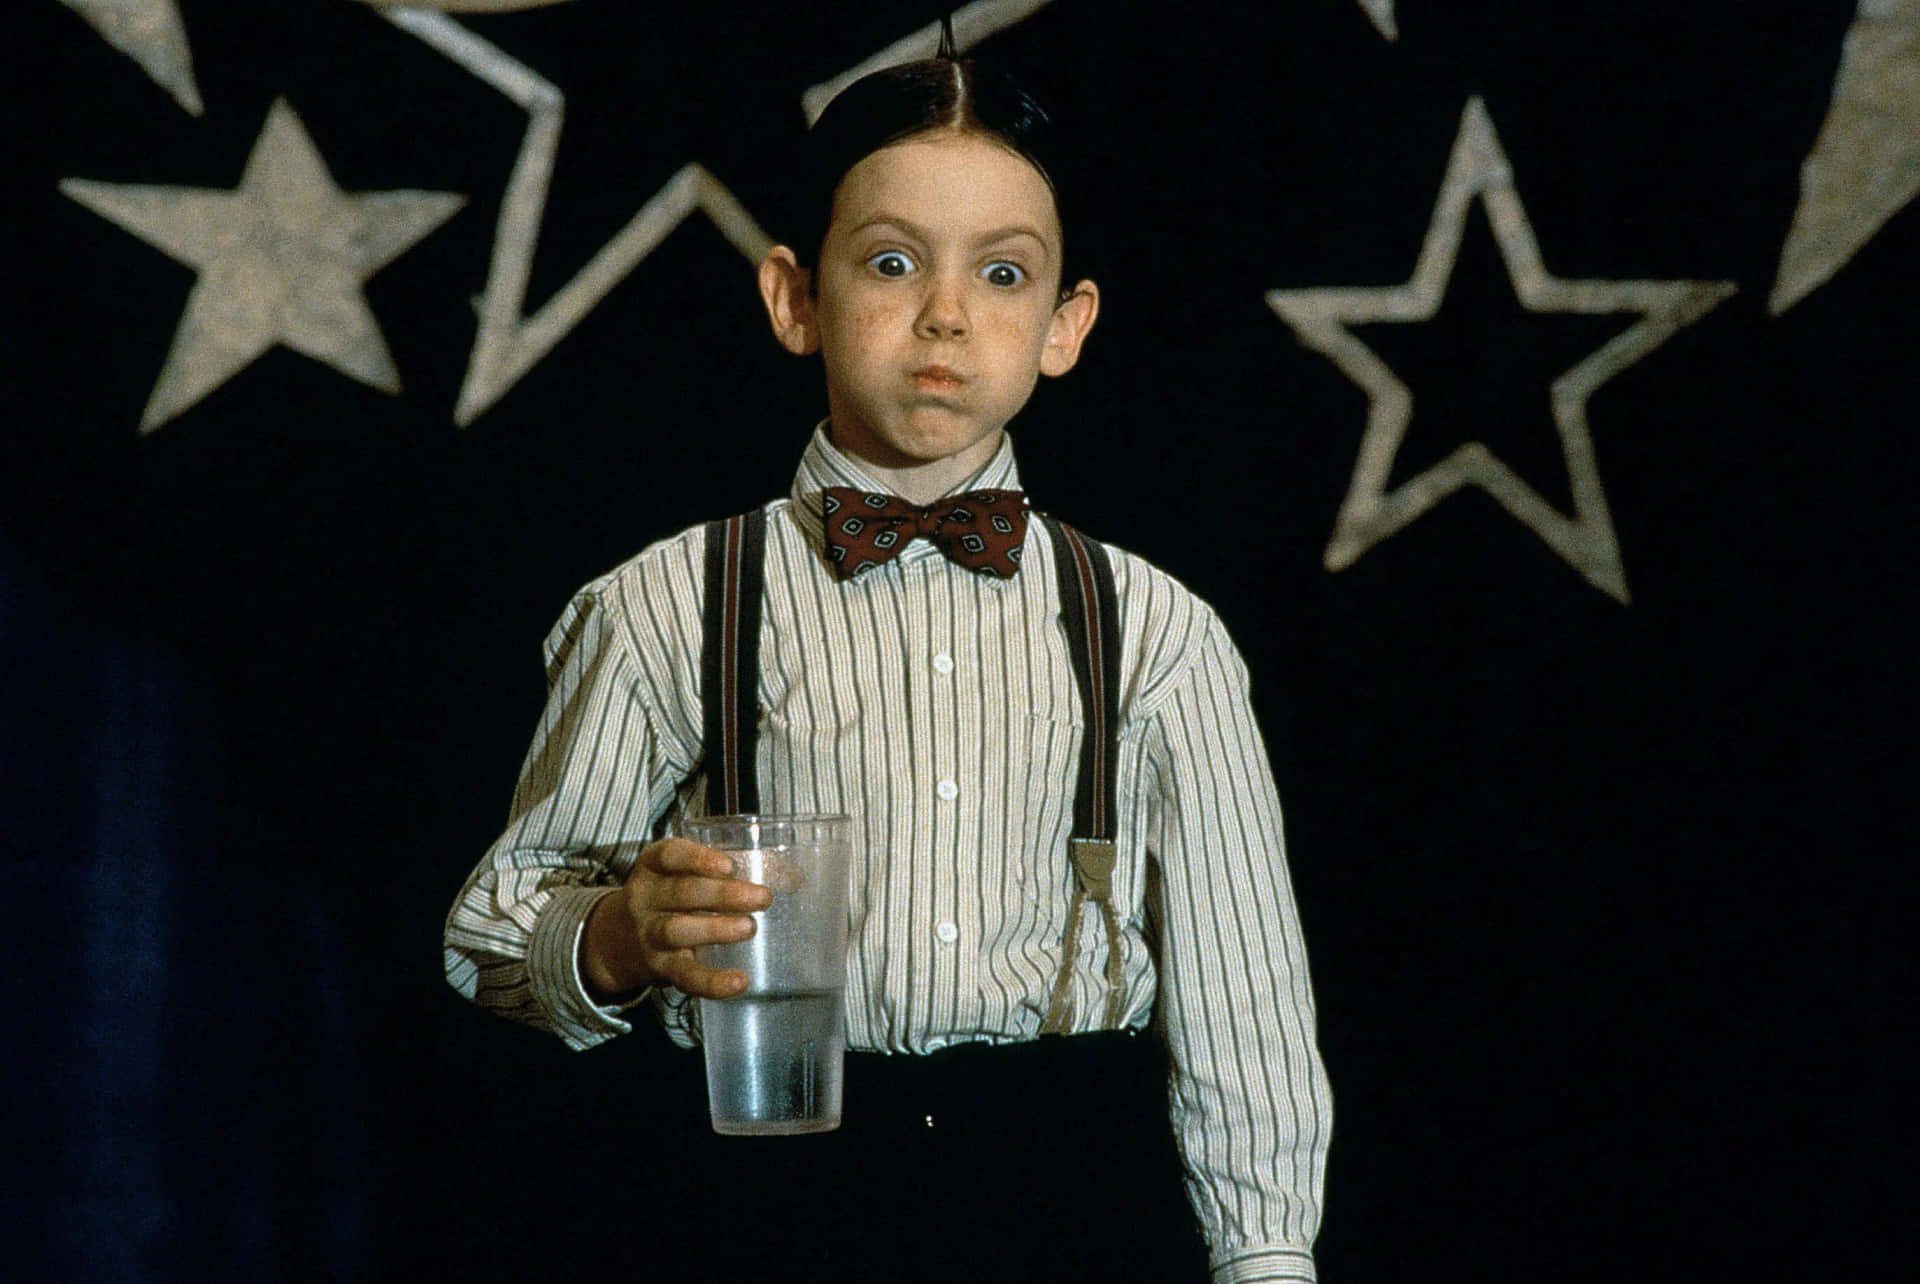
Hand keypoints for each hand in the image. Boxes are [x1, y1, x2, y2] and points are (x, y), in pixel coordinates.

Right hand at [580, 838, 771, 1000]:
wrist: (616, 941)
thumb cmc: (667, 898)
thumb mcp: (682, 875)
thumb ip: (731, 872)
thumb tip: (793, 876)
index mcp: (654, 867)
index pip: (670, 855)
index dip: (699, 859)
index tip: (730, 865)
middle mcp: (647, 898)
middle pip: (681, 893)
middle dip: (723, 895)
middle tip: (762, 898)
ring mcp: (650, 935)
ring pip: (678, 931)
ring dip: (716, 929)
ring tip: (749, 928)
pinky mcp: (660, 968)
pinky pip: (685, 976)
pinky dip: (712, 982)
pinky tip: (738, 981)